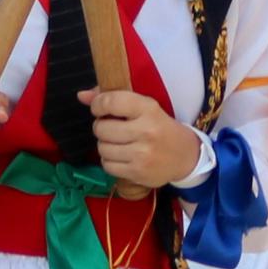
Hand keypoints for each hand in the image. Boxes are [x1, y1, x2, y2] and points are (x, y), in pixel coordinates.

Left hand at [80, 87, 204, 191]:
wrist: (185, 156)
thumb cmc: (160, 127)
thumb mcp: (144, 107)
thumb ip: (112, 98)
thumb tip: (81, 96)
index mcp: (148, 109)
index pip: (111, 102)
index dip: (98, 105)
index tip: (100, 109)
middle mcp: (146, 131)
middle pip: (101, 128)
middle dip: (101, 127)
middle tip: (112, 128)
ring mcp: (142, 154)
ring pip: (102, 148)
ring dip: (105, 145)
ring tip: (118, 143)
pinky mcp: (138, 172)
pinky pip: (107, 165)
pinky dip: (109, 161)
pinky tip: (122, 156)